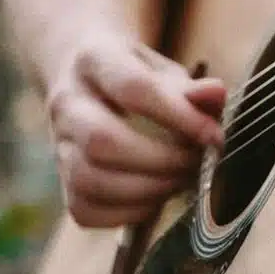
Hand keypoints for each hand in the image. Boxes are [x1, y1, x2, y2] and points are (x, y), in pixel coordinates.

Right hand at [46, 33, 226, 228]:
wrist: (85, 78)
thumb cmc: (136, 76)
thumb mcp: (164, 70)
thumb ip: (192, 89)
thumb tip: (216, 94)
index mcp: (94, 61)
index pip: (133, 89)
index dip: (179, 117)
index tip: (214, 136)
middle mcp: (67, 103)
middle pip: (101, 141)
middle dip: (160, 161)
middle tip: (196, 164)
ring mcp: (57, 143)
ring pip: (89, 180)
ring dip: (146, 190)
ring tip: (180, 182)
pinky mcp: (62, 179)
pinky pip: (85, 209)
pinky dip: (127, 212)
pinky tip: (155, 199)